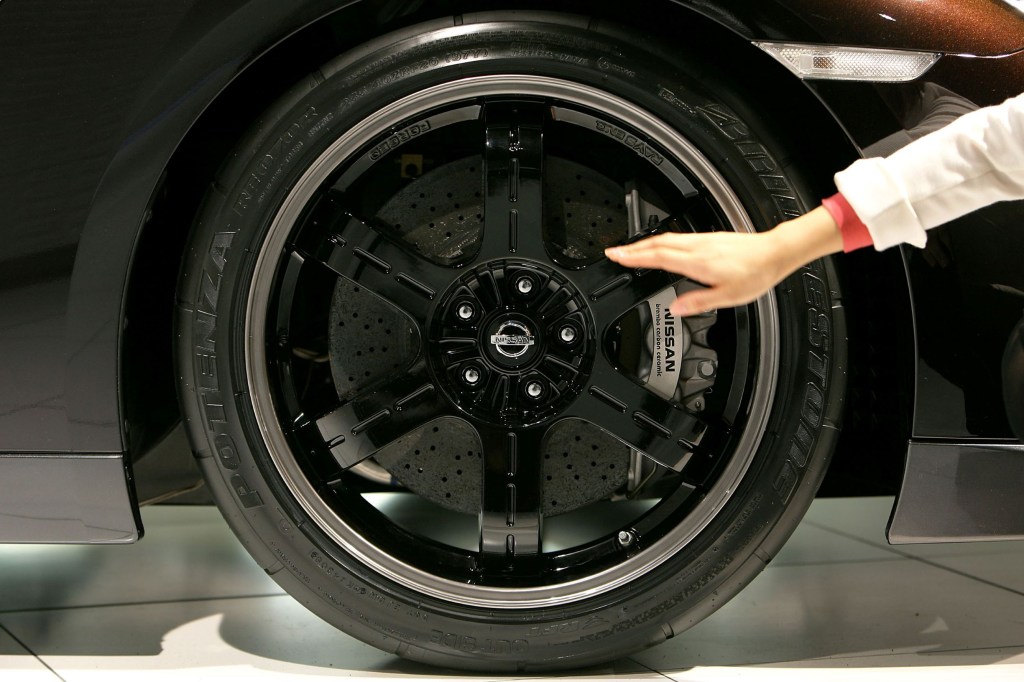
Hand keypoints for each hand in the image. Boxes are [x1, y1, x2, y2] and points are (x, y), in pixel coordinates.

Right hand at [605, 206, 843, 314]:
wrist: (774, 253)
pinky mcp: (709, 238)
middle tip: (614, 251)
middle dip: (632, 248)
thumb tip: (675, 307)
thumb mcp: (727, 297)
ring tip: (630, 249)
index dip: (634, 257)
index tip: (616, 256)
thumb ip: (698, 302)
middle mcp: (697, 247)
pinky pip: (677, 237)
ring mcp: (702, 240)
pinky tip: (660, 245)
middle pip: (657, 244)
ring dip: (644, 243)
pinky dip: (661, 241)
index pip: (657, 257)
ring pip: (666, 238)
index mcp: (697, 262)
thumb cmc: (755, 274)